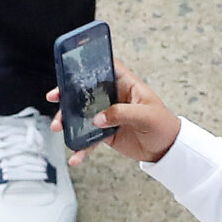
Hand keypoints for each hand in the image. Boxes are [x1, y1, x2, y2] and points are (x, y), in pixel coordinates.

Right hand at [55, 60, 180, 165]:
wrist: (167, 150)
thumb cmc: (163, 125)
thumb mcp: (146, 116)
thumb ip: (122, 113)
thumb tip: (98, 118)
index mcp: (127, 84)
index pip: (107, 67)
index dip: (90, 65)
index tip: (71, 68)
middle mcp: (115, 97)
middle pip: (87, 90)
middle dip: (69, 93)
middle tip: (54, 97)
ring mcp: (109, 115)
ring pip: (84, 114)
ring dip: (69, 121)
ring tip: (58, 128)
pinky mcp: (107, 132)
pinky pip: (89, 138)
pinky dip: (81, 147)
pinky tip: (76, 156)